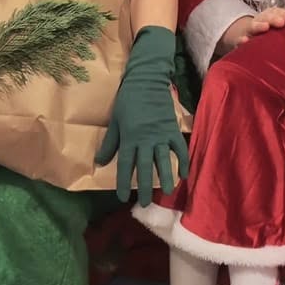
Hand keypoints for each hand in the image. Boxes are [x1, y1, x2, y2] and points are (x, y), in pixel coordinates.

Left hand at [94, 26, 187, 200]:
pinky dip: (183, 161)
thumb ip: (110, 143)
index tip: (123, 197)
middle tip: (146, 203)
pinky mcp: (173, 129)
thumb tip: (99, 162)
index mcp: (129, 137)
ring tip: (168, 193)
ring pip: (164, 160)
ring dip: (166, 177)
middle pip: (146, 167)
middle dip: (146, 187)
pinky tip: (184, 174)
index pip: (126, 164)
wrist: (147, 81)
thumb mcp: (115, 121)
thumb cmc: (128, 100)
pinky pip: (180, 148)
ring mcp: (161, 135)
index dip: (124, 181)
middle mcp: (145, 139)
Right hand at [217, 6, 284, 57]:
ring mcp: (249, 30)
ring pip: (254, 26)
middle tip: (281, 22)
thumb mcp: (276, 24)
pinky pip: (240, 39)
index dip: (283, 14)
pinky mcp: (240, 39)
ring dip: (259, 26)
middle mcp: (259, 21)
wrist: (245, 34)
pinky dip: (242, 39)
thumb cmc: (267, 30)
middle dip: (274, 19)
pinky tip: (245, 40)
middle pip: (266, 17)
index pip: (276, 12)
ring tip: (266, 27)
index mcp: (269, 16)